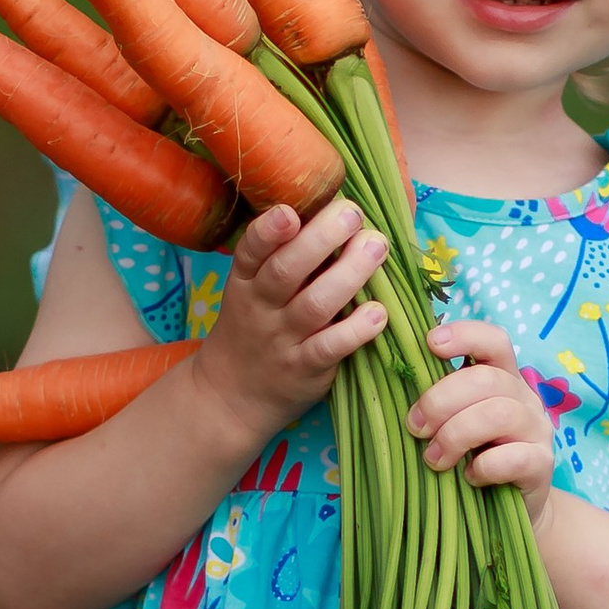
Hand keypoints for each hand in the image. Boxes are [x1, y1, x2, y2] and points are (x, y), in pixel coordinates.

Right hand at [191, 198, 390, 442]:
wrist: (230, 397)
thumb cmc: (253, 329)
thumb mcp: (251, 291)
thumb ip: (283, 257)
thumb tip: (334, 213)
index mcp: (246, 281)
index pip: (251, 250)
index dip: (269, 231)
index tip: (291, 211)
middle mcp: (260, 308)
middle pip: (286, 271)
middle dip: (321, 239)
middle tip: (352, 214)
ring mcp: (282, 340)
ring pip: (314, 305)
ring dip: (349, 274)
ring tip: (376, 247)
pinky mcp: (304, 370)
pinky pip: (330, 348)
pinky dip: (356, 330)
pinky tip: (379, 313)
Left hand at [406, 320, 555, 519]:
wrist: (514, 507)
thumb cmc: (473, 459)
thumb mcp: (455, 423)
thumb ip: (439, 402)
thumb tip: (393, 382)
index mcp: (502, 378)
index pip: (494, 340)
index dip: (464, 335)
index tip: (431, 345)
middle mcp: (524, 397)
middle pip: (487, 379)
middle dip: (441, 401)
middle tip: (416, 428)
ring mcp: (537, 429)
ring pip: (499, 414)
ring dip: (456, 435)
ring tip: (435, 459)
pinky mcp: (542, 464)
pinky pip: (513, 457)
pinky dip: (483, 467)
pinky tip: (469, 478)